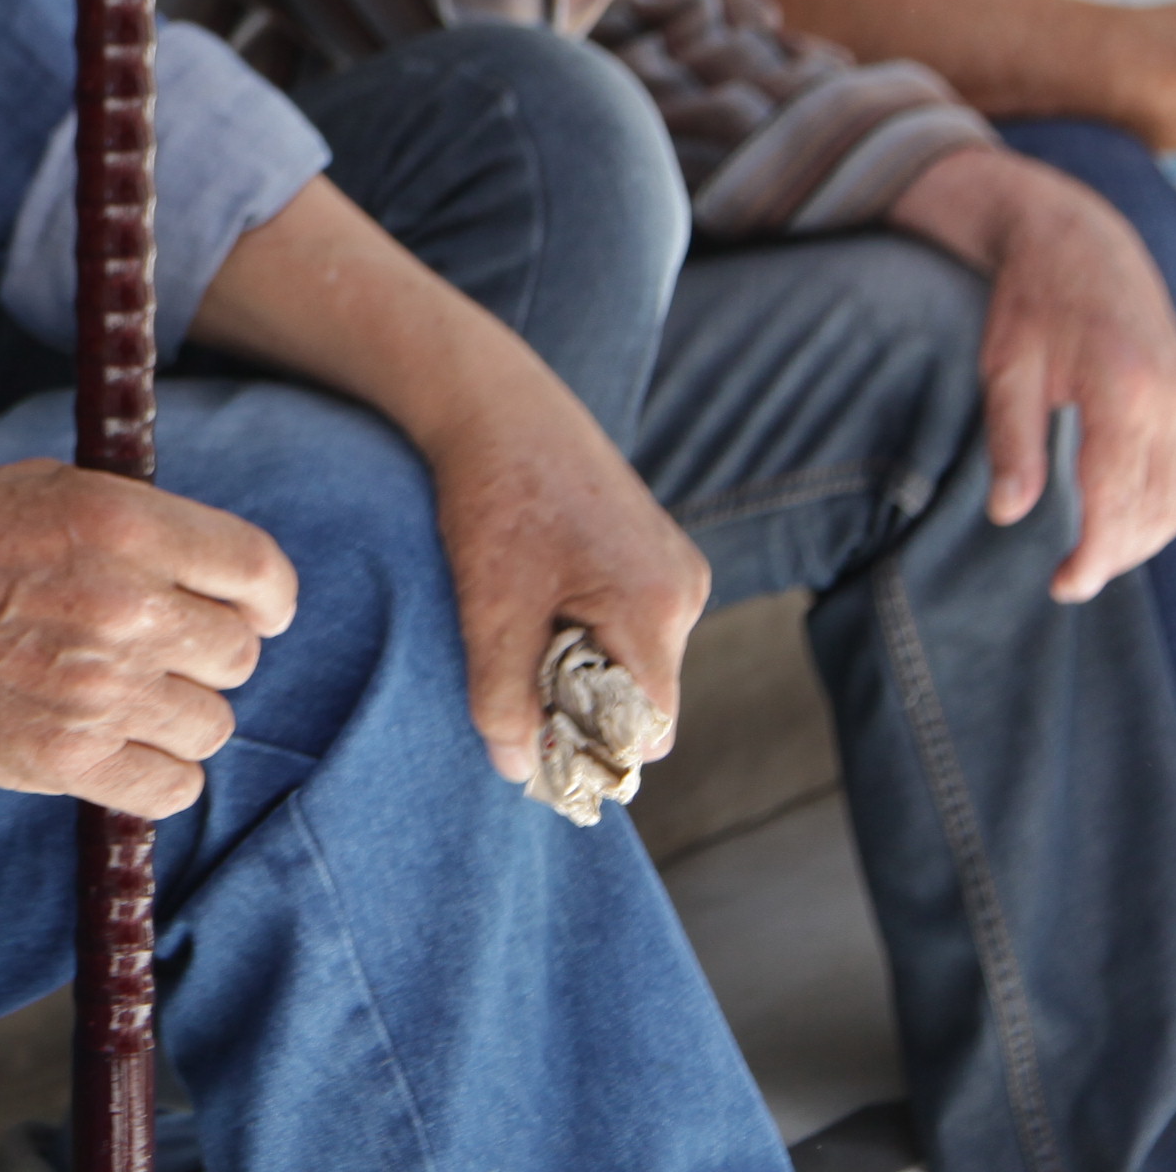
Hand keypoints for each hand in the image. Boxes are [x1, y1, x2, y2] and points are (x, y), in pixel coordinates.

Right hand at [0, 458, 296, 815]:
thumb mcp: (57, 489)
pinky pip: (171, 787)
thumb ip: (151, 528)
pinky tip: (118, 744)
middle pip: (239, 655)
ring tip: (124, 694)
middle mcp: (123, 608)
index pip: (261, 575)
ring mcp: (98, 690)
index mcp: (125, 525)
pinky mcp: (66, 760)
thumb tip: (235, 581)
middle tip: (156, 649)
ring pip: (212, 725)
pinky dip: (157, 773)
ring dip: (179, 714)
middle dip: (206, 652)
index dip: (266, 598)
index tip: (254, 611)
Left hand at [405, 375, 709, 783]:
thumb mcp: (489, 611)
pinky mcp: (655, 546)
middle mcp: (686, 591)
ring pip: (634, 656)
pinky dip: (587, 621)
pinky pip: (631, 618)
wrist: (495, 404)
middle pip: (644, 695)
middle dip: (583, 697)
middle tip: (515, 656)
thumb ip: (503, 700)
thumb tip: (519, 771)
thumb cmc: (495, 500)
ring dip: (581, 656)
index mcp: (658, 610)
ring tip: (524, 607)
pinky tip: (540, 582)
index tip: (534, 729)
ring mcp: (676, 564)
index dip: (592, 744)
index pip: (649, 729)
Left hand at [890, 143, 1175, 598]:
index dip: (1095, 554)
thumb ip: (1011, 443)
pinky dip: (1167, 508)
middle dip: (1118, 556)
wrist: (1081, 239)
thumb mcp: (1005, 368)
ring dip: (1146, 539)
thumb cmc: (1031, 301)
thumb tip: (1009, 515)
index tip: (1064, 586)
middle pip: (1157, 508)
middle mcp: (1171, 398)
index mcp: (1121, 390)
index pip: (1117, 499)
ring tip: (1096, 559)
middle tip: (1072, 582)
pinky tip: (1129, 524)